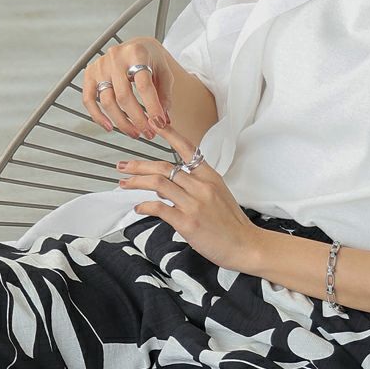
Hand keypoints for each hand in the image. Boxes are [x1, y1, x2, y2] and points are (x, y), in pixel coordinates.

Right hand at [82, 36, 173, 140]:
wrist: (136, 47)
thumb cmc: (151, 61)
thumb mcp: (165, 73)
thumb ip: (165, 95)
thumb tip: (162, 120)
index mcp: (136, 53)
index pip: (144, 85)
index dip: (152, 107)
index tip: (159, 124)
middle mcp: (115, 58)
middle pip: (124, 95)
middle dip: (137, 119)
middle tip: (148, 133)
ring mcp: (100, 65)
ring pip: (107, 101)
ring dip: (122, 122)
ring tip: (135, 133)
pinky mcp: (90, 74)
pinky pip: (89, 99)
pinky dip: (98, 116)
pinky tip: (109, 127)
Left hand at [116, 117, 261, 271]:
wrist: (246, 245)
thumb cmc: (233, 224)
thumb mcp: (219, 196)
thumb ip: (195, 187)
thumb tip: (167, 185)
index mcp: (210, 177)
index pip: (187, 149)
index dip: (169, 134)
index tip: (154, 123)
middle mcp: (201, 187)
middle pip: (164, 167)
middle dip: (139, 165)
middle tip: (123, 166)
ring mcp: (194, 204)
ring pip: (158, 183)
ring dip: (136, 182)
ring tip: (124, 184)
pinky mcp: (187, 222)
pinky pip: (159, 208)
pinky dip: (145, 206)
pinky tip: (139, 208)